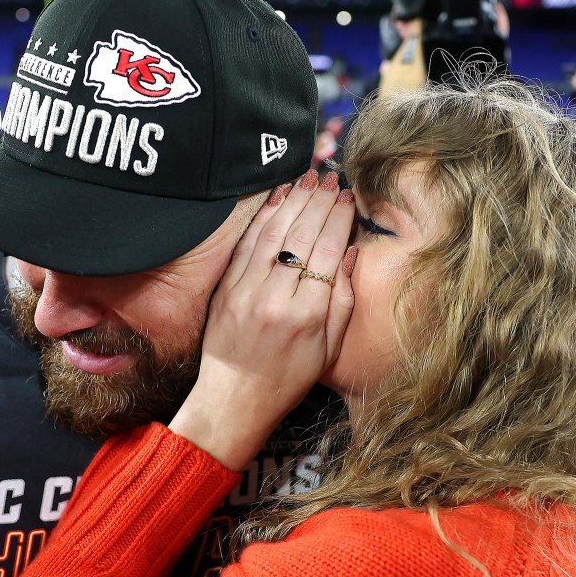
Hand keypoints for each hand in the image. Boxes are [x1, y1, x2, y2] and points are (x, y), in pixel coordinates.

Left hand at [169, 170, 356, 469]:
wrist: (234, 398)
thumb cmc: (288, 378)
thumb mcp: (329, 348)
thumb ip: (343, 300)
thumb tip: (349, 251)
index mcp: (307, 315)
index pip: (326, 251)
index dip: (338, 219)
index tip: (346, 198)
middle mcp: (275, 298)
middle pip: (300, 235)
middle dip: (318, 201)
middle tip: (330, 177)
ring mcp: (246, 291)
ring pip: (272, 233)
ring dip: (292, 200)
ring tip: (308, 178)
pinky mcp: (226, 288)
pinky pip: (247, 243)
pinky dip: (263, 216)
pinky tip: (277, 198)